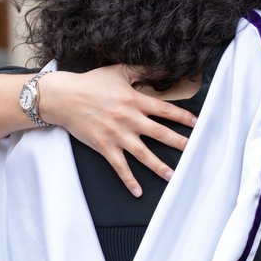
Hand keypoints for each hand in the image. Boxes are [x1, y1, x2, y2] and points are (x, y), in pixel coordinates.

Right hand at [42, 65, 196, 196]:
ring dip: (159, 166)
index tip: (196, 124)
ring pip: (143, 153)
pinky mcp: (104, 146)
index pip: (164, 110)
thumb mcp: (119, 72)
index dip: (182, 117)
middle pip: (160, 133)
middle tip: (194, 150)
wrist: (64, 97)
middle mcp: (129, 119)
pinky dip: (129, 180)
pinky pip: (119, 166)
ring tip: (173, 176)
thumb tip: (165, 69)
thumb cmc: (91, 83)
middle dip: (179, 142)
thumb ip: (143, 71)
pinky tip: (138, 191)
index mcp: (134, 100)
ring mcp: (117, 135)